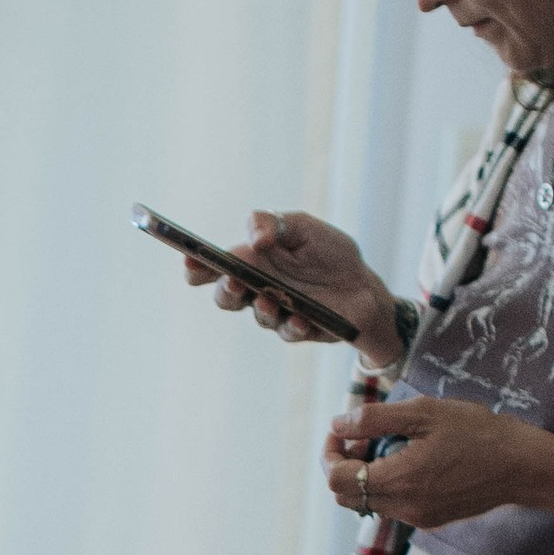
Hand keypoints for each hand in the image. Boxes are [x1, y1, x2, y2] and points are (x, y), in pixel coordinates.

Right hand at [180, 211, 402, 366]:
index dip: (196, 265)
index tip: (190, 260)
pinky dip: (293, 324)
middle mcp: (257, 289)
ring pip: (257, 315)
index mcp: (251, 262)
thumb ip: (276, 223)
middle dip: (225, 291)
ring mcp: (276, 312)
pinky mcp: (297, 329)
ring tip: (271, 299)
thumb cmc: (329, 253)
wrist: (363, 285)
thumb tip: (256, 239)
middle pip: (226, 296)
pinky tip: (301, 318)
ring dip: (261, 308)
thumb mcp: (304, 227)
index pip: (213, 266)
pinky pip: (288, 331)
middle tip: (233, 282)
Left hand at [323, 393, 553, 534]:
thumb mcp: (427, 413)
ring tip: (387, 445)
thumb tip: (338, 425)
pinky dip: (387, 484)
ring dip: (365, 475)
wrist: (524, 466)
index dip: (329, 453)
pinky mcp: (429, 519)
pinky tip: (409, 459)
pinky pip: (392, 505)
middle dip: (343, 466)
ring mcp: (416, 517)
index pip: (337, 479)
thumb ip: (376, 419)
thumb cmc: (480, 433)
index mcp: (399, 480)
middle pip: (346, 496)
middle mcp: (403, 507)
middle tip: (360, 438)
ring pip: (368, 502)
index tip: (340, 431)